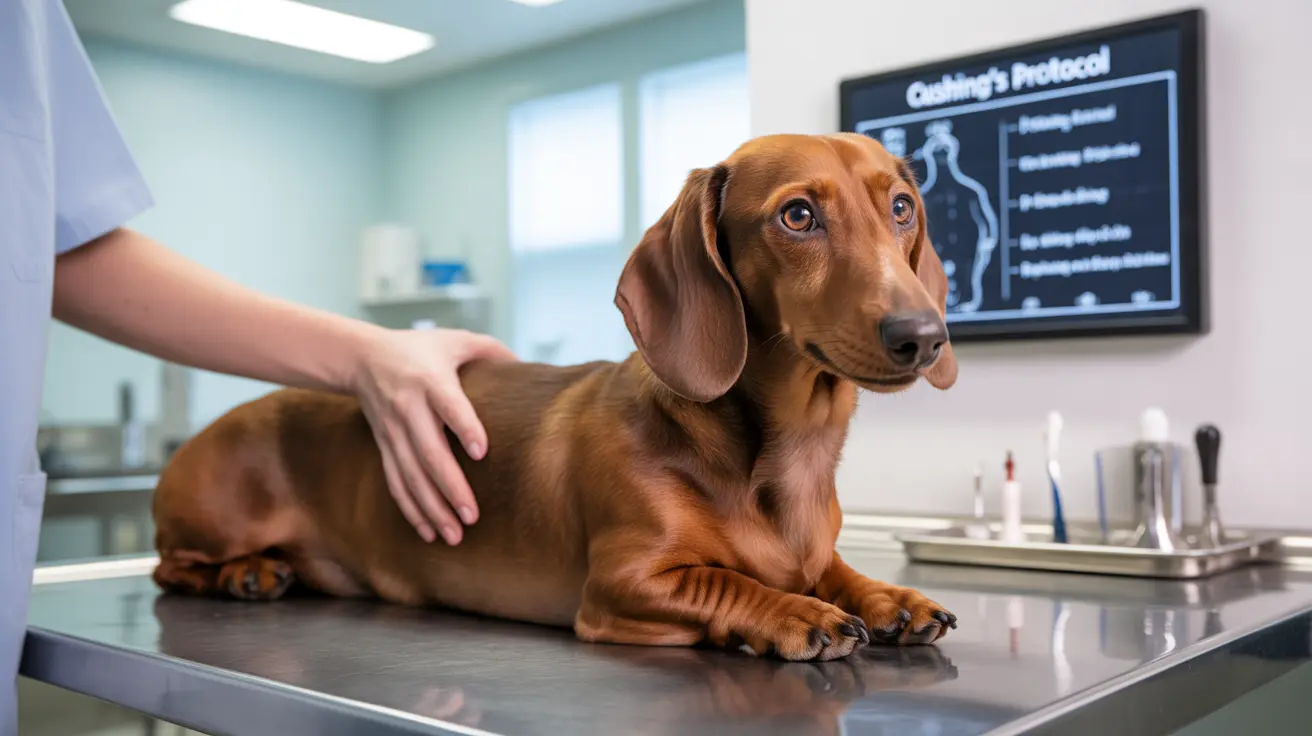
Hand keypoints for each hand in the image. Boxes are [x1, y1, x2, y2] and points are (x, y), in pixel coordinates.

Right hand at [351, 327, 516, 543]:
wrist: (361, 358)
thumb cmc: (420, 349)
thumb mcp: (454, 339)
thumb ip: (490, 349)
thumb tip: (526, 365)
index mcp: (430, 380)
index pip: (448, 405)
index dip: (464, 426)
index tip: (481, 451)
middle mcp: (409, 408)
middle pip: (429, 452)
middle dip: (450, 486)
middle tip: (472, 515)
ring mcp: (393, 431)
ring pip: (411, 476)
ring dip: (432, 508)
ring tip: (455, 535)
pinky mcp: (385, 447)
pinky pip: (396, 483)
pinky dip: (411, 510)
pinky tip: (429, 533)